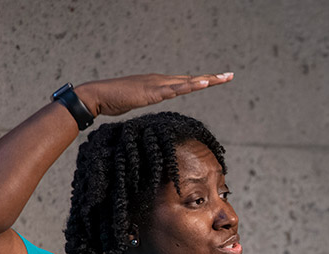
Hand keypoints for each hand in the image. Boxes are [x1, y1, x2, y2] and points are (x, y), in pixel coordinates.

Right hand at [75, 72, 233, 118]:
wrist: (98, 96)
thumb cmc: (115, 100)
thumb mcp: (138, 102)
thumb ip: (148, 101)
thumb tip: (154, 103)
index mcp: (159, 84)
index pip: (185, 82)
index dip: (202, 81)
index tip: (218, 80)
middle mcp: (161, 80)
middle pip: (191, 79)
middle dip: (212, 78)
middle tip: (230, 76)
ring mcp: (157, 84)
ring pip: (187, 82)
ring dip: (206, 80)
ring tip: (222, 78)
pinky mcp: (152, 91)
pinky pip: (175, 89)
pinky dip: (190, 86)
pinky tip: (202, 84)